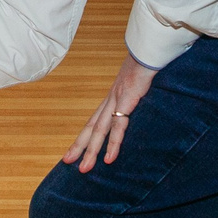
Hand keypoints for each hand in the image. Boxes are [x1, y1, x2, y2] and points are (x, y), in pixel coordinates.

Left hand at [64, 54, 157, 172]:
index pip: (94, 120)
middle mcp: (110, 100)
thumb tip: (140, 102)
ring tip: (84, 168)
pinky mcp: (127, 101)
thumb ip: (136, 95)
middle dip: (79, 146)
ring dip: (91, 150)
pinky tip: (109, 158)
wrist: (149, 49)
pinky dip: (113, 143)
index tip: (75, 149)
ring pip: (100, 130)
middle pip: (91, 127)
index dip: (84, 135)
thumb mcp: (139, 84)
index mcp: (112, 97)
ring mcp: (116, 100)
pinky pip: (118, 126)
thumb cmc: (146, 64)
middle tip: (67, 162)